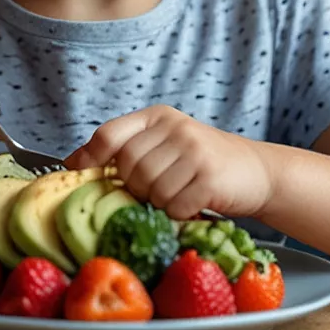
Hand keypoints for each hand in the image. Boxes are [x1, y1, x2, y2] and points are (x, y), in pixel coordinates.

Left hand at [66, 105, 274, 220]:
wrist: (257, 172)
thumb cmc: (202, 164)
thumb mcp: (166, 145)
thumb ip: (127, 150)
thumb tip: (72, 164)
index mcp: (158, 117)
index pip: (110, 134)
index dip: (89, 156)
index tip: (77, 172)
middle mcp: (175, 128)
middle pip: (128, 167)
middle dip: (136, 187)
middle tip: (156, 190)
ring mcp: (194, 151)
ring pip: (150, 190)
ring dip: (160, 202)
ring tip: (178, 194)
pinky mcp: (209, 177)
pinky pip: (174, 206)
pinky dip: (180, 212)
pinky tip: (194, 203)